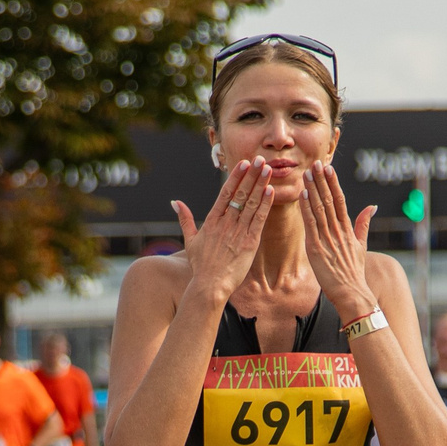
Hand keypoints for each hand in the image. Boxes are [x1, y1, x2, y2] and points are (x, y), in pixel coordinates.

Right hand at [171, 158, 277, 307]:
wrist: (209, 286)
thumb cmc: (200, 266)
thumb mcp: (189, 240)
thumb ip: (184, 219)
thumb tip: (175, 202)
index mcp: (212, 220)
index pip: (225, 193)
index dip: (235, 176)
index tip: (243, 163)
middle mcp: (226, 223)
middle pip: (240, 194)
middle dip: (251, 175)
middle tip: (259, 159)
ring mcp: (238, 232)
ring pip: (251, 203)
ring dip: (260, 185)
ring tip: (267, 169)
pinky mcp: (250, 243)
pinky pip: (259, 220)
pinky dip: (265, 205)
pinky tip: (271, 191)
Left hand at [305, 163, 379, 325]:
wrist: (352, 293)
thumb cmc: (354, 272)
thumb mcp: (361, 245)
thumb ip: (363, 224)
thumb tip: (372, 206)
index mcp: (347, 229)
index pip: (340, 200)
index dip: (333, 183)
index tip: (328, 168)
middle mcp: (338, 231)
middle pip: (330, 200)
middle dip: (321, 180)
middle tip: (315, 163)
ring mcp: (328, 239)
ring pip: (320, 208)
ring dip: (313, 189)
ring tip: (307, 173)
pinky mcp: (317, 248)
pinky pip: (311, 224)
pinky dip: (307, 208)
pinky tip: (303, 195)